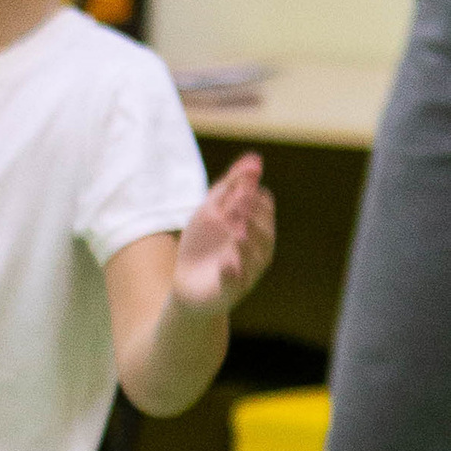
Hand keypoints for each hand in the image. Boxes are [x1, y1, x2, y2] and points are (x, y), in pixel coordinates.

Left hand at [173, 152, 275, 314]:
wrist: (186, 284)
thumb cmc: (203, 245)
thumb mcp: (210, 211)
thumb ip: (229, 186)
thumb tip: (253, 159)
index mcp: (255, 226)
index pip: (263, 206)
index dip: (252, 195)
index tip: (241, 185)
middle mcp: (257, 248)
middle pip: (263, 229)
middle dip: (250, 215)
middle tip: (238, 202)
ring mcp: (246, 271)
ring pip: (255, 257)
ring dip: (247, 243)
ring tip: (238, 231)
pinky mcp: (230, 291)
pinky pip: (236, 283)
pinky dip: (232, 274)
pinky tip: (227, 263)